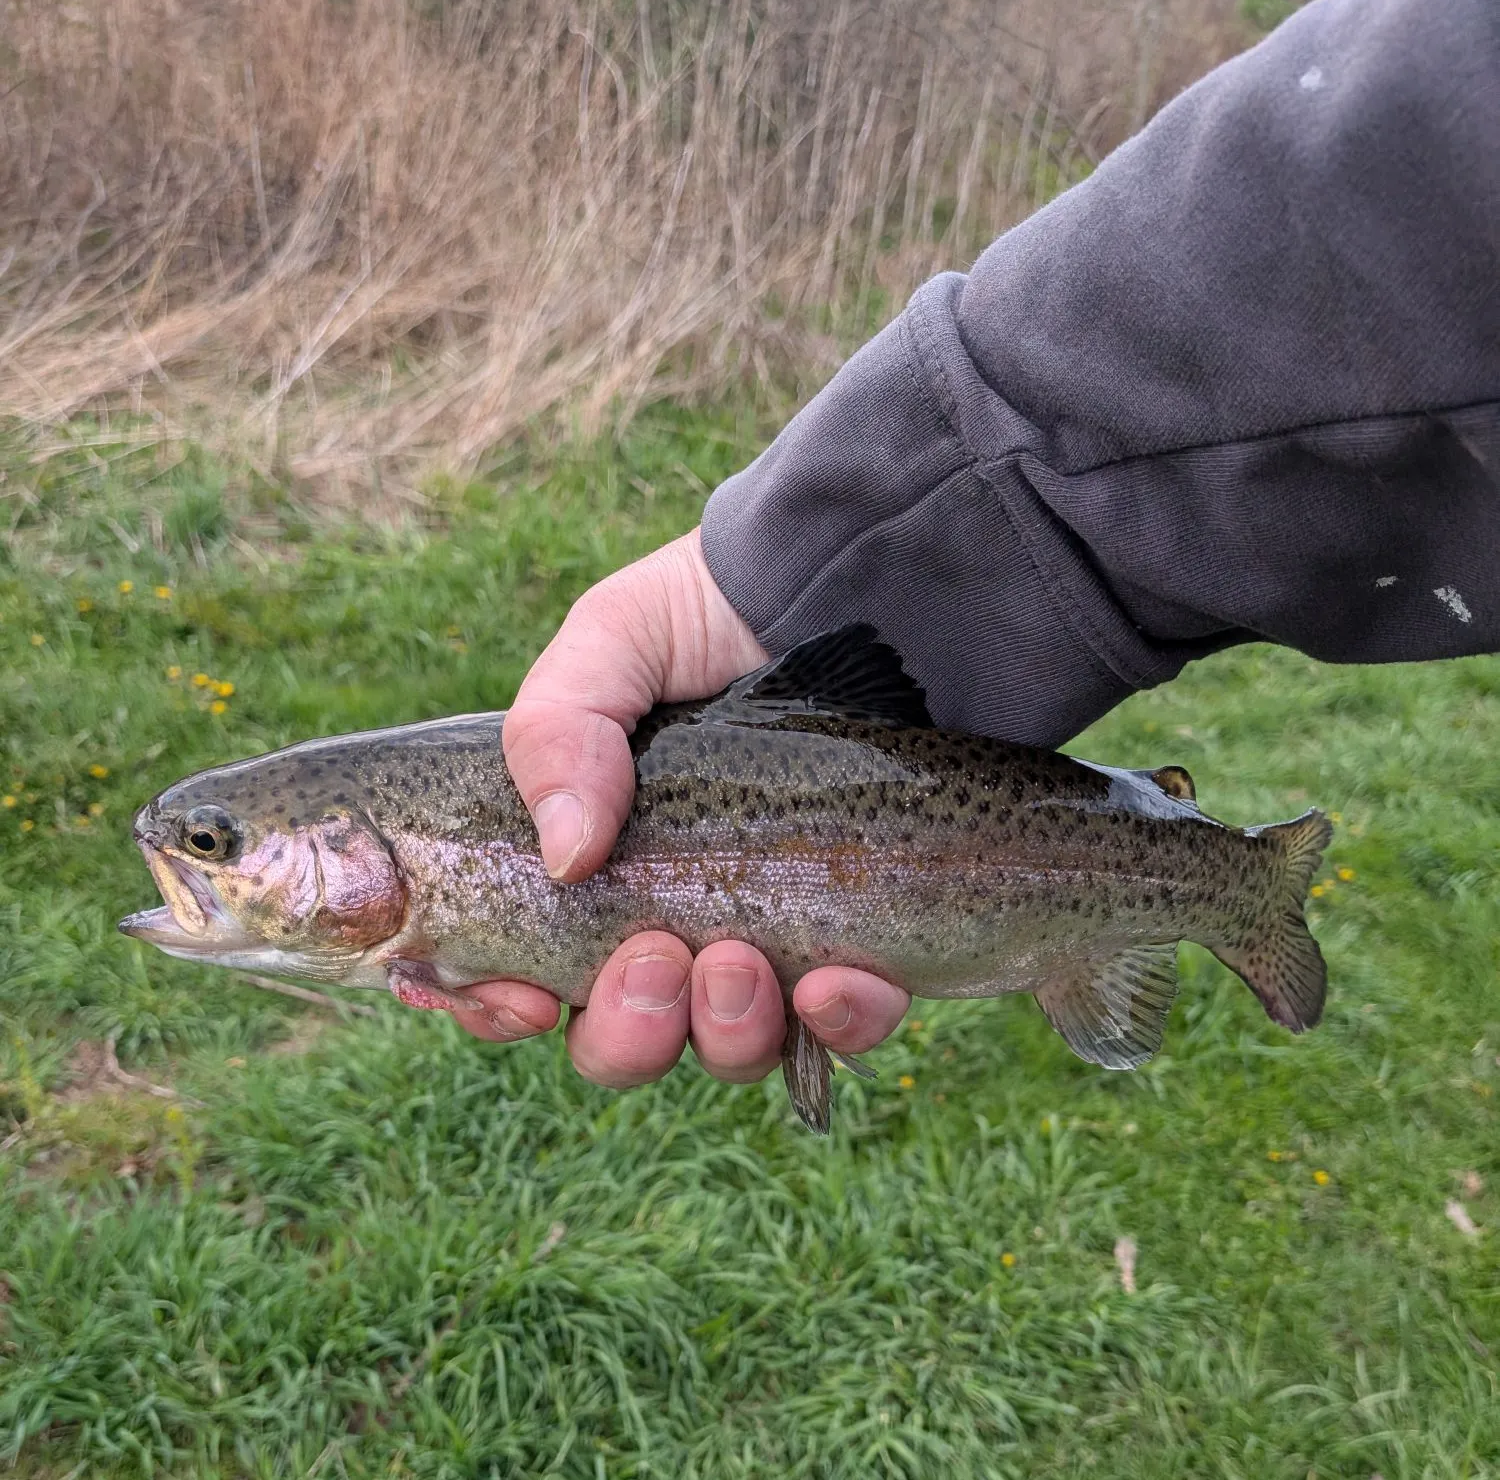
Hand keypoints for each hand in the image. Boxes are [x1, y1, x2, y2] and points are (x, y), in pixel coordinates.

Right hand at [450, 528, 909, 1086]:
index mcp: (587, 869)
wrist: (838, 586)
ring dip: (724, 1032)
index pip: (519, 978)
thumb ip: (557, 731)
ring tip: (737, 958)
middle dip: (627, 1032)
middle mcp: (669, 919)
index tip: (524, 998)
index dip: (502, 1011)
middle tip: (651, 958)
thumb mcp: (609, 644)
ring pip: (729, 1050)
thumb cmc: (705, 618)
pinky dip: (840, 1024)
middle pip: (625, 1041)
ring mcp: (766, 938)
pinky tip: (835, 981)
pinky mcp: (860, 939)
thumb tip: (569, 856)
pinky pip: (849, 1027)